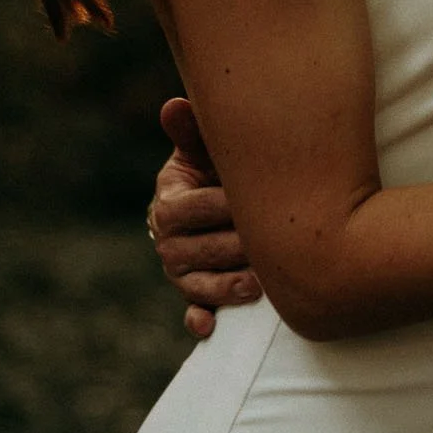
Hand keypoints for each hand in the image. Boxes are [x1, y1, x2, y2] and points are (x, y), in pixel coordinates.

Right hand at [149, 96, 259, 339]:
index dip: (214, 207)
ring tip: (257, 285)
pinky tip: (211, 326)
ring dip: (223, 287)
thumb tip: (174, 105)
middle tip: (265, 248)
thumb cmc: (225, 165)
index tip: (245, 203)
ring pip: (194, 284)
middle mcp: (167, 238)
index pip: (183, 209)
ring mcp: (181, 270)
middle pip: (191, 251)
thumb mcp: (211, 146)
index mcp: (168, 200)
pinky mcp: (196, 294)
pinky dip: (199, 319)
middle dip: (229, 249)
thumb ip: (195, 130)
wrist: (234, 192)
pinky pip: (192, 311)